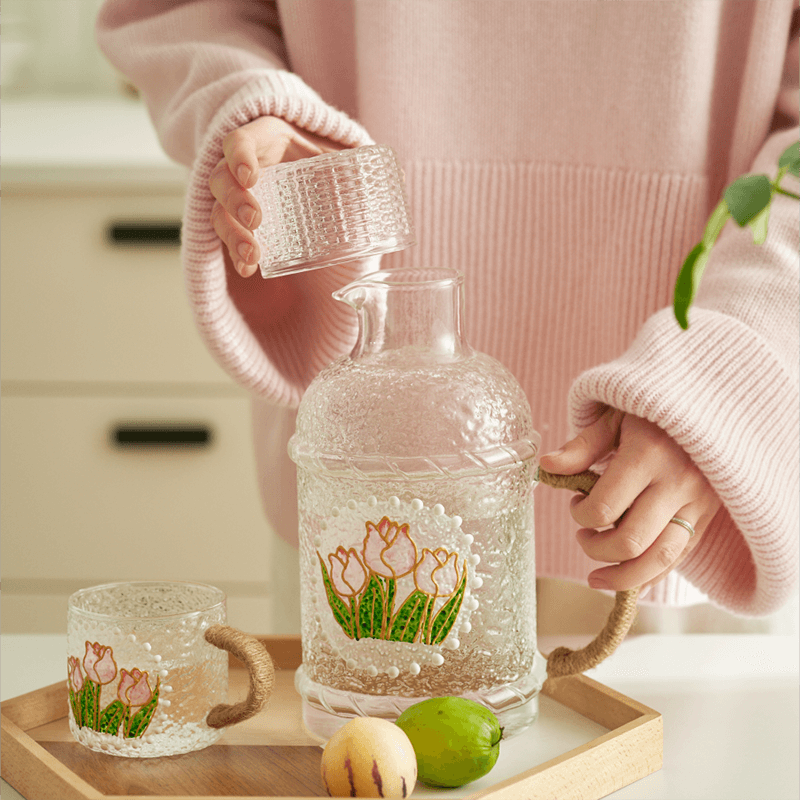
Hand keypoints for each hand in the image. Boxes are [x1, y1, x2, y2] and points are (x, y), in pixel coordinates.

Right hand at [209, 116, 346, 275]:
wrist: (321, 174)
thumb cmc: (325, 157)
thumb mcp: (340, 153)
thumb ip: (361, 164)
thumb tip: (399, 179)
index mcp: (266, 139)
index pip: (239, 141)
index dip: (239, 157)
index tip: (250, 177)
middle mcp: (245, 166)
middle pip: (221, 178)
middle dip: (234, 200)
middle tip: (255, 220)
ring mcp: (240, 194)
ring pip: (219, 210)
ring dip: (232, 233)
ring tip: (252, 255)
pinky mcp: (241, 220)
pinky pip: (230, 236)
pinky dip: (236, 254)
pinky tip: (248, 269)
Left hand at [539, 409, 720, 591]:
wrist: (711, 407)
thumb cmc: (653, 411)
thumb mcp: (615, 418)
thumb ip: (582, 446)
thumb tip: (546, 467)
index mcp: (649, 455)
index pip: (605, 508)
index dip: (580, 515)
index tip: (575, 503)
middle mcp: (677, 484)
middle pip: (632, 542)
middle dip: (596, 549)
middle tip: (583, 535)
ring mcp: (698, 504)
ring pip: (660, 560)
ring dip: (622, 577)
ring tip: (596, 577)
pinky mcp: (707, 517)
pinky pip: (679, 559)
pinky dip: (651, 577)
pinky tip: (627, 582)